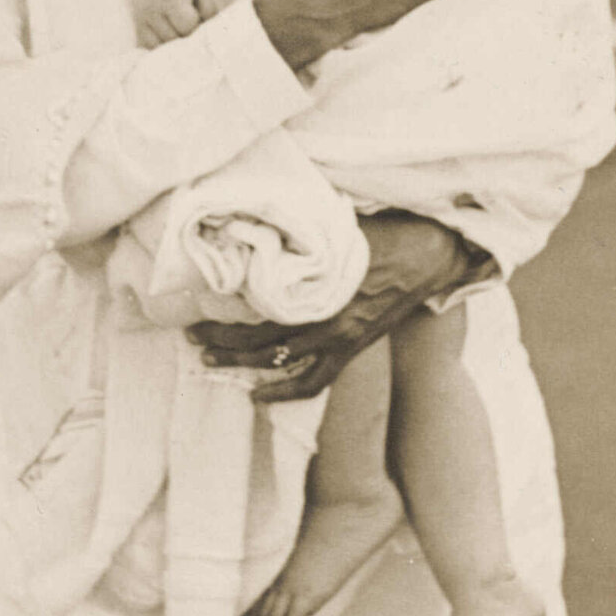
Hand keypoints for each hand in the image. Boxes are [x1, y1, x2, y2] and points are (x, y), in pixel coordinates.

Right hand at [134, 0, 216, 48]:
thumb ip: (208, 8)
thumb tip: (208, 33)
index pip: (187, 26)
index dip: (197, 24)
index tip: (198, 14)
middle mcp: (151, 9)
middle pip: (173, 38)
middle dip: (185, 34)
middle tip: (188, 21)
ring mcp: (140, 17)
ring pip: (159, 46)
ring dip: (172, 41)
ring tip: (177, 26)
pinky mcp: (135, 22)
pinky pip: (146, 45)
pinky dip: (159, 44)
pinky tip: (167, 32)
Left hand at [190, 214, 486, 401]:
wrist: (423, 257)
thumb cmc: (377, 234)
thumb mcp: (332, 226)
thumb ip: (296, 233)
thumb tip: (253, 219)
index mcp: (316, 284)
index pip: (258, 305)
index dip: (223, 309)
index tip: (196, 302)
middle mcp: (323, 317)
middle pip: (259, 337)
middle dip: (221, 338)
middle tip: (192, 334)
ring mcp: (336, 339)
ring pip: (278, 361)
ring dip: (240, 363)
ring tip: (208, 361)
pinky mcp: (349, 352)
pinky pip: (313, 382)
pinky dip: (284, 393)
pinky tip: (258, 396)